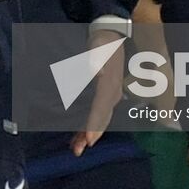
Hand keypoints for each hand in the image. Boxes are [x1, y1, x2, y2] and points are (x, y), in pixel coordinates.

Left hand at [69, 30, 124, 155]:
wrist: (111, 38)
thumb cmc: (102, 43)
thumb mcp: (99, 46)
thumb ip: (96, 58)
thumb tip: (97, 72)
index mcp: (109, 85)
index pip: (102, 107)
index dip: (94, 123)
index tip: (89, 138)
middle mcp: (112, 94)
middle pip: (101, 118)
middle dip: (91, 135)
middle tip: (79, 150)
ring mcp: (110, 97)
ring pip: (100, 120)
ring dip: (88, 134)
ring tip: (76, 149)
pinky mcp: (105, 97)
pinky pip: (97, 115)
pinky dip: (88, 126)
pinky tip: (78, 137)